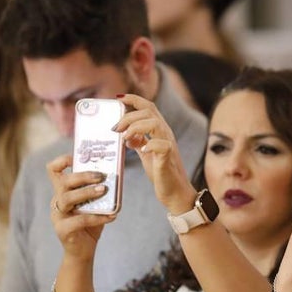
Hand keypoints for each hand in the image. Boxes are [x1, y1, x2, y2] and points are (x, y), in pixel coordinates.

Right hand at [46, 154, 116, 261]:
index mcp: (62, 191)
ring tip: (104, 190)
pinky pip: (80, 220)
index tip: (78, 158)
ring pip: (67, 199)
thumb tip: (116, 173)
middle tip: (101, 176)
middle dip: (82, 176)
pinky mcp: (63, 230)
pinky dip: (98, 217)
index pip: (53, 170)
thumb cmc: (90, 224)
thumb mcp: (95, 204)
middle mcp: (57, 201)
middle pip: (63, 182)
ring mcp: (58, 216)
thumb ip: (99, 190)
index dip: (62, 160)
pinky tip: (112, 216)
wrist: (83, 251)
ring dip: (87, 192)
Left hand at [113, 93, 195, 213]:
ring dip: (136, 127)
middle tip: (115, 129)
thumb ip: (138, 141)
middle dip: (128, 116)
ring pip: (155, 123)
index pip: (148, 107)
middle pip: (149, 112)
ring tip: (124, 138)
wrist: (175, 192)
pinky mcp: (168, 159)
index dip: (133, 99)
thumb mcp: (146, 153)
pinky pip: (162, 146)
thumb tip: (126, 134)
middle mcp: (165, 134)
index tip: (118, 98)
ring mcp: (168, 145)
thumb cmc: (162, 173)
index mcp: (160, 131)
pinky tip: (140, 150)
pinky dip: (149, 145)